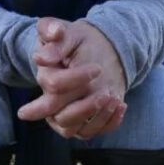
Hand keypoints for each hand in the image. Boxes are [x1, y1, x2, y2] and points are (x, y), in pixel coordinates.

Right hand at [18, 17, 127, 139]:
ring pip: (72, 130)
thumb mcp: (68, 31)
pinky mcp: (82, 123)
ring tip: (114, 98)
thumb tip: (42, 56)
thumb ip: (51, 31)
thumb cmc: (77, 40)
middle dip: (84, 107)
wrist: (95, 50)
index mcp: (45, 76)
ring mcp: (65, 115)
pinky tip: (121, 105)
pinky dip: (107, 124)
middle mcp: (50, 102)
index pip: (53, 86)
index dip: (75, 79)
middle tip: (105, 92)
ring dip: (96, 117)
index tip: (97, 68)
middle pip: (59, 117)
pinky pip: (90, 133)